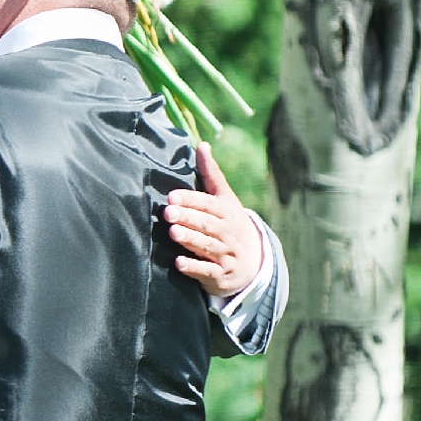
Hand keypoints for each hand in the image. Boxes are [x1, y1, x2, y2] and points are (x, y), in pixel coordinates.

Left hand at [164, 141, 264, 298]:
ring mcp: (225, 254)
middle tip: (168, 213)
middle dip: (188, 218)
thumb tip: (201, 145)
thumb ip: (211, 174)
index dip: (191, 200)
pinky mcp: (220, 274)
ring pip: (206, 246)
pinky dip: (194, 267)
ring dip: (190, 240)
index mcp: (227, 211)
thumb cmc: (230, 223)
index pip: (208, 204)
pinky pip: (207, 271)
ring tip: (173, 233)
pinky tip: (178, 263)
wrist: (253, 262)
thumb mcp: (225, 199)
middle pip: (206, 224)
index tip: (172, 197)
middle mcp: (227, 232)